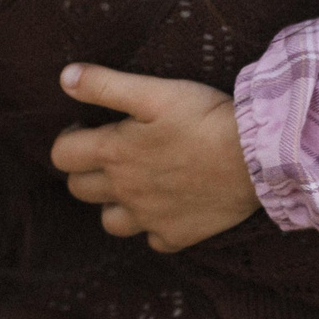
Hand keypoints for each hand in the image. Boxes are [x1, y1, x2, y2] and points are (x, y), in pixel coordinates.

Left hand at [48, 64, 260, 252]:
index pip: (62, 156)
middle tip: (113, 152)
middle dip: (88, 170)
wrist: (256, 157)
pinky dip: (155, 226)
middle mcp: (125, 191)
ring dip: (115, 203)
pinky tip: (169, 207)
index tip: (88, 128)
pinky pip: (153, 240)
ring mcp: (150, 218)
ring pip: (110, 221)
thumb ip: (105, 85)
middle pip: (80, 189)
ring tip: (136, 183)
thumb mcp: (154, 91)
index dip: (69, 140)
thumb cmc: (204, 117)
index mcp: (114, 153)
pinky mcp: (178, 235)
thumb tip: (65, 77)